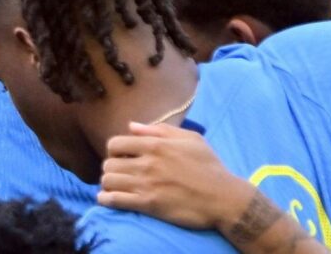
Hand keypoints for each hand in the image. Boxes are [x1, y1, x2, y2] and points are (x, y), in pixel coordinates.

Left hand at [98, 122, 254, 230]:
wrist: (223, 198)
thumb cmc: (209, 166)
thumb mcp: (190, 139)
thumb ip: (158, 130)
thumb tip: (131, 125)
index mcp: (155, 145)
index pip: (115, 144)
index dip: (115, 151)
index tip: (123, 157)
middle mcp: (147, 163)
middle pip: (109, 164)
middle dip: (112, 168)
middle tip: (122, 173)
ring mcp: (146, 184)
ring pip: (108, 181)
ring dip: (109, 184)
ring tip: (118, 186)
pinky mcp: (148, 204)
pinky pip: (114, 200)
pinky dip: (107, 199)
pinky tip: (110, 199)